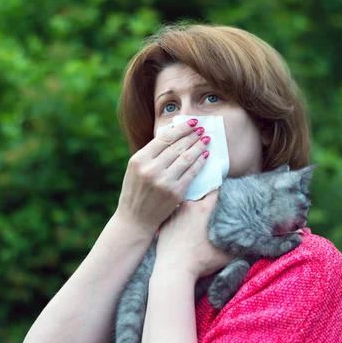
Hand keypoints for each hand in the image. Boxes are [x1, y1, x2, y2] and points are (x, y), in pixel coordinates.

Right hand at [115, 118, 209, 233]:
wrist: (135, 219)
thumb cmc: (135, 191)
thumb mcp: (135, 169)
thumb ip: (150, 154)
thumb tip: (172, 135)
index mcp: (139, 160)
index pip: (164, 138)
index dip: (181, 129)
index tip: (192, 123)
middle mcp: (151, 169)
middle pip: (177, 146)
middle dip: (192, 136)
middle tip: (202, 129)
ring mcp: (164, 181)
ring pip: (186, 158)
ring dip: (199, 147)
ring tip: (206, 140)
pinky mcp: (175, 192)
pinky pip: (191, 173)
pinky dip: (200, 163)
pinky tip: (205, 156)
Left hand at [153, 190, 232, 279]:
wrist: (174, 270)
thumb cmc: (201, 262)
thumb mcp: (228, 254)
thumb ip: (241, 242)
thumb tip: (253, 238)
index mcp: (204, 209)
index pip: (215, 189)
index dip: (220, 191)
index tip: (223, 196)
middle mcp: (189, 205)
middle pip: (200, 193)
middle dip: (206, 198)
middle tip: (210, 208)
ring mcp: (175, 212)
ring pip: (187, 203)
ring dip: (192, 208)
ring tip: (196, 218)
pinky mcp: (165, 220)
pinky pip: (175, 213)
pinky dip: (180, 217)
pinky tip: (183, 227)